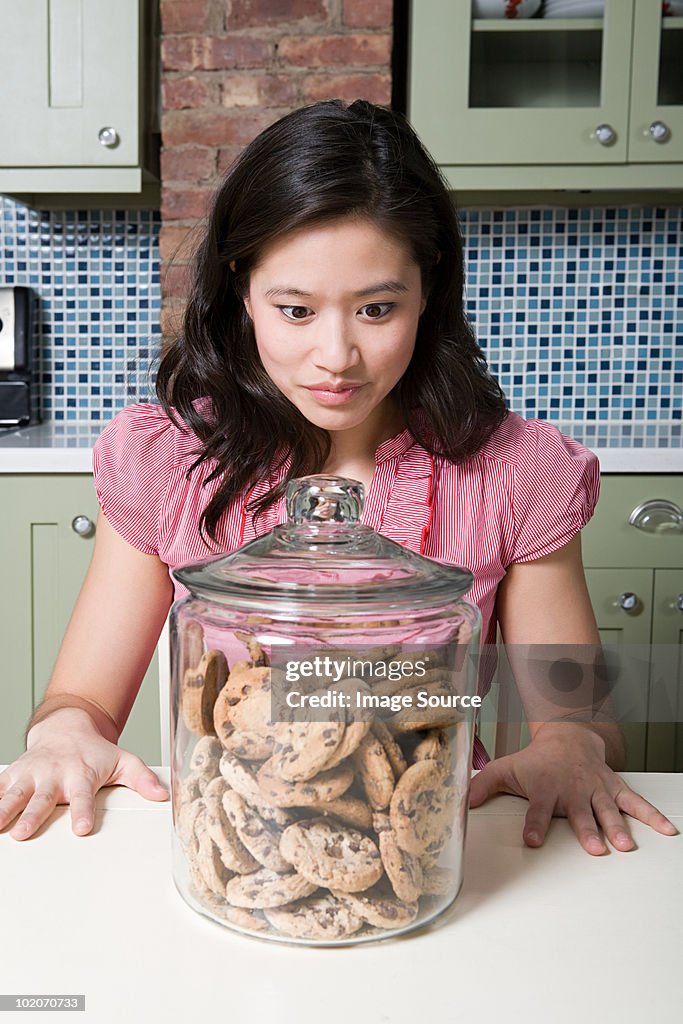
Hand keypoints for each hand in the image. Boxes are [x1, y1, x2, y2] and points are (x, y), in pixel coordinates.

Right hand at [0, 709, 168, 840]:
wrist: (66, 726)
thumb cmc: (94, 751)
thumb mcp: (123, 761)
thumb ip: (142, 779)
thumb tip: (162, 795)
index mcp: (81, 775)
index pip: (83, 796)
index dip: (82, 812)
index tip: (82, 828)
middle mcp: (54, 775)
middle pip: (42, 798)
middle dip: (32, 816)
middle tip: (23, 833)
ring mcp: (32, 774)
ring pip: (15, 794)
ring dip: (4, 809)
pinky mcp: (15, 774)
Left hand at [469, 722, 678, 854]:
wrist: (567, 737)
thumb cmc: (535, 760)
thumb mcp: (506, 768)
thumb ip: (484, 786)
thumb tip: (462, 803)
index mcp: (545, 788)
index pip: (537, 809)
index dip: (534, 824)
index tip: (532, 840)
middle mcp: (572, 790)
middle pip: (579, 813)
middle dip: (586, 829)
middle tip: (594, 847)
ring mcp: (595, 789)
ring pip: (608, 809)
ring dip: (617, 826)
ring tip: (625, 845)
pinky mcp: (613, 788)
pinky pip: (635, 802)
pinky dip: (651, 815)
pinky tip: (667, 830)